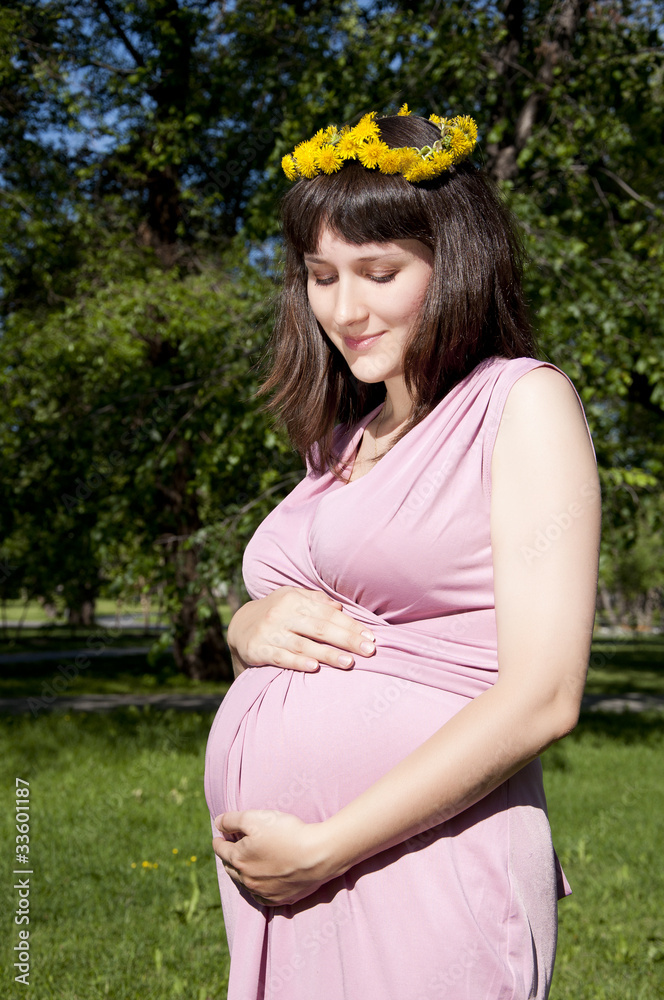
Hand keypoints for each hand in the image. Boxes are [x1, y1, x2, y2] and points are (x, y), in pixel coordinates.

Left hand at [211, 810, 336, 905]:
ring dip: (243, 873)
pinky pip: (262, 895)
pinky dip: (259, 887)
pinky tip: (262, 881)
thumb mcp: (255, 818)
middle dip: (228, 857)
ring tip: (245, 864)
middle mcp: (248, 879)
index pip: (221, 850)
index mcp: (239, 860)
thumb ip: (232, 820)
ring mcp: (264, 892)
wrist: (317, 855)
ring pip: (245, 883)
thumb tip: (218, 823)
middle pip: (231, 868)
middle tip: (231, 849)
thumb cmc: (286, 833)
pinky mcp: (280, 899)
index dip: (219, 840)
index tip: (219, 836)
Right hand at [226, 585, 375, 674]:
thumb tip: (340, 607)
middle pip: (320, 628)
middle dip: (346, 639)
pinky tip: (314, 668)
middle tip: (369, 650)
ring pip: (303, 644)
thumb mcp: (292, 598)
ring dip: (327, 654)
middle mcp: (281, 614)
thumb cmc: (276, 612)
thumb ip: (316, 601)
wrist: (239, 626)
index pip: (328, 613)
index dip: (350, 625)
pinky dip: (297, 662)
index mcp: (294, 599)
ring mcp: (269, 632)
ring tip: (349, 662)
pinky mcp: (258, 650)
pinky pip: (280, 657)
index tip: (370, 637)